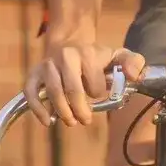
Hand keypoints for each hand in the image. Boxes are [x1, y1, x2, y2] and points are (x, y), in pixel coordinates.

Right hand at [23, 43, 145, 126]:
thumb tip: (134, 76)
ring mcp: (47, 65)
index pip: (94, 83)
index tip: (100, 96)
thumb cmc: (96, 57)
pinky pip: (31, 92)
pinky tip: (48, 121)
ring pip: (52, 93)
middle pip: (72, 90)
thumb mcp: (118, 56)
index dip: (98, 94)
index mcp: (87, 53)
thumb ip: (133, 63)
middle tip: (85, 120)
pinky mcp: (33, 74)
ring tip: (71, 121)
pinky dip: (38, 109)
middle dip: (80, 110)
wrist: (69, 44)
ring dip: (63, 112)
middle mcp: (65, 57)